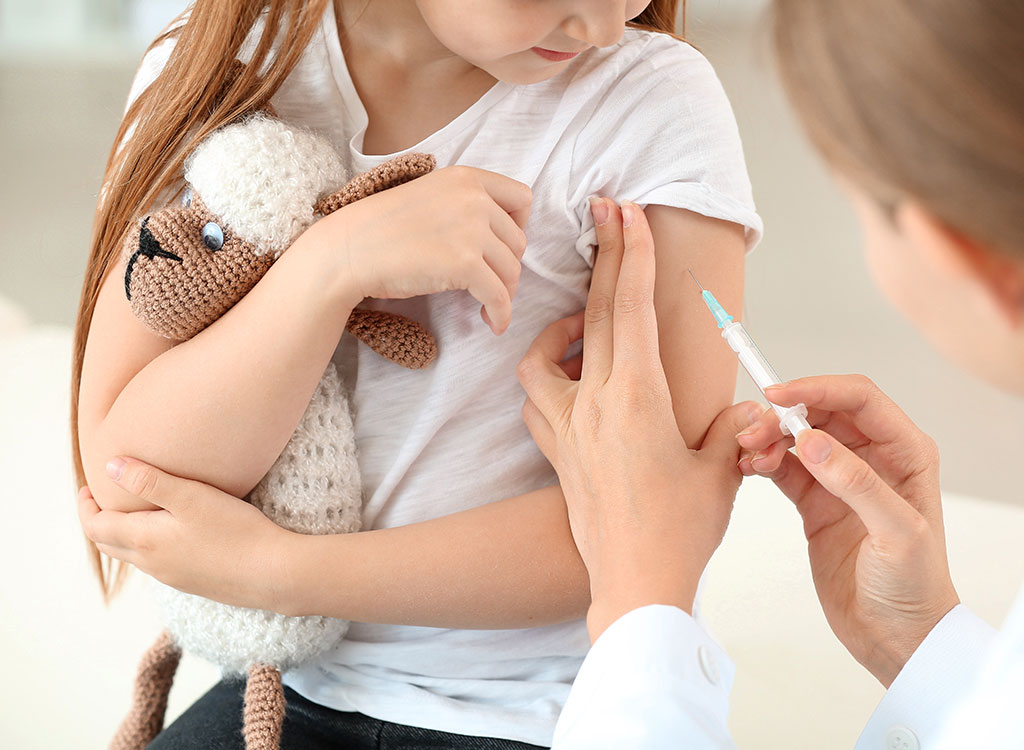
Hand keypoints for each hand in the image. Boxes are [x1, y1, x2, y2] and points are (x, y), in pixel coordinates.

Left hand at [78, 457, 296, 612]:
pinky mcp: (195, 582)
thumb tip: (110, 466)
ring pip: (134, 556)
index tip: (88, 487)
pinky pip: (158, 564)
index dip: (85, 507)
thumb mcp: (192, 497)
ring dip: (123, 535)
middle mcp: (154, 564)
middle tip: (103, 498)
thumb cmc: (235, 531)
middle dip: (99, 521)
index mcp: (145, 541)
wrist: (273, 573)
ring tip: (134, 511)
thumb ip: (150, 480)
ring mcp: (174, 577)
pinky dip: (148, 546)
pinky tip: (171, 533)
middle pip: (110, 545)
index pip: (96, 528)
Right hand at [309, 165, 531, 334]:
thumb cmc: (382, 229)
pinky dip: (501, 314)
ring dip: (505, 292)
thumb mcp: (431, 196)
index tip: (501, 246)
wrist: (350, 249)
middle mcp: (474, 199)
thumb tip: (499, 238)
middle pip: (519, 241)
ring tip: (487, 305)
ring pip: (512, 270)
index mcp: (467, 178)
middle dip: (507, 266)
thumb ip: (464, 204)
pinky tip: (493, 323)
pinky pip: (500, 296)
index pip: (522, 198)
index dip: (519, 226)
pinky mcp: (465, 264)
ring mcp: (471, 231)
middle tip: (489, 283)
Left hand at [516, 197, 758, 641]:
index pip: (631, 309)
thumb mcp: (723, 473)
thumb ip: (736, 429)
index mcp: (637, 399)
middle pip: (591, 314)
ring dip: (561, 327)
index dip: (631, 254)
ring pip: (542, 357)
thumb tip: (751, 410)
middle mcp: (593, 405)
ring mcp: (567, 430)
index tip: (626, 211)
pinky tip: (570, 382)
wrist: (633, 585)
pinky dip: (547, 377)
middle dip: (601, 257)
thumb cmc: (680, 532)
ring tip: (584, 322)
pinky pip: (536, 400)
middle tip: (602, 213)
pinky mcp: (557, 454)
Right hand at [737, 375, 959, 685]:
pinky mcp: (816, 502)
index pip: (860, 400)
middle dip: (785, 413)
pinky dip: (763, 461)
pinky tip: (748, 467)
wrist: (895, 638)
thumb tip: (813, 440)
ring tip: (746, 452)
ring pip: (799, 437)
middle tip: (753, 430)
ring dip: (769, 437)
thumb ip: (857, 483)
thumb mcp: (896, 533)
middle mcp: (874, 459)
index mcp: (905, 454)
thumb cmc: (914, 588)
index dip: (818, 389)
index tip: (778, 396)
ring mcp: (841, 480)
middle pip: (822, 412)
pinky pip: (784, 466)